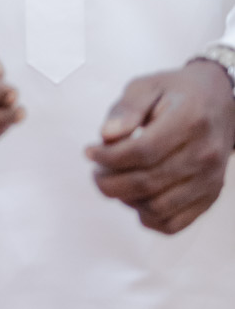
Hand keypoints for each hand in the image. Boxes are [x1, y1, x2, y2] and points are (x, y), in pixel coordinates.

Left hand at [86, 63, 234, 233]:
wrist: (218, 102)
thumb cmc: (178, 92)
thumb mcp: (148, 85)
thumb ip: (127, 108)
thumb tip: (106, 136)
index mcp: (189, 121)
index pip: (143, 151)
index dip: (109, 157)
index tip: (90, 152)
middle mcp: (204, 154)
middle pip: (148, 183)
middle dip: (110, 182)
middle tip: (96, 172)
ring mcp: (209, 179)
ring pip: (158, 208)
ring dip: (126, 200)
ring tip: (113, 182)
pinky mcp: (210, 196)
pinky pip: (174, 223)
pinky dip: (147, 218)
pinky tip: (134, 198)